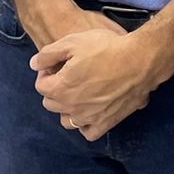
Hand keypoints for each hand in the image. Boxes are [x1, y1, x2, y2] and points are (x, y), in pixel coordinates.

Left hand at [31, 25, 165, 140]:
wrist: (139, 60)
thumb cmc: (107, 48)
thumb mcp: (73, 41)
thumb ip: (48, 54)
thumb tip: (34, 64)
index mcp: (60, 88)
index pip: (41, 86)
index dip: (46, 72)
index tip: (56, 63)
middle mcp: (72, 107)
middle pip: (51, 103)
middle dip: (54, 89)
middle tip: (67, 75)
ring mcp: (89, 117)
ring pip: (66, 120)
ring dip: (67, 108)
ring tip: (77, 93)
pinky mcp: (106, 122)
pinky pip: (88, 132)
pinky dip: (85, 124)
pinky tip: (89, 110)